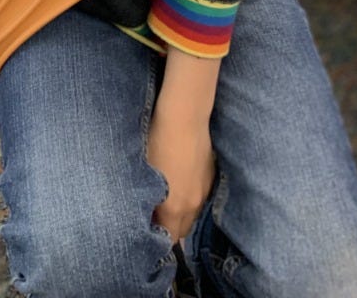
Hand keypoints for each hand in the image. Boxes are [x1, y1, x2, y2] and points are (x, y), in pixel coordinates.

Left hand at [147, 102, 214, 242]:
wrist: (184, 116)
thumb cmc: (156, 140)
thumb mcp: (145, 173)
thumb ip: (147, 201)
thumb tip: (145, 214)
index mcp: (174, 208)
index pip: (168, 239)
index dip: (157, 238)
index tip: (146, 230)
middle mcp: (192, 205)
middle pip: (182, 231)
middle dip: (169, 229)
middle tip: (154, 217)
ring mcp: (204, 192)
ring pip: (191, 216)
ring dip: (180, 215)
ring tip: (166, 200)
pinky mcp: (211, 179)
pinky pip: (199, 200)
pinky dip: (189, 200)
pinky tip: (180, 185)